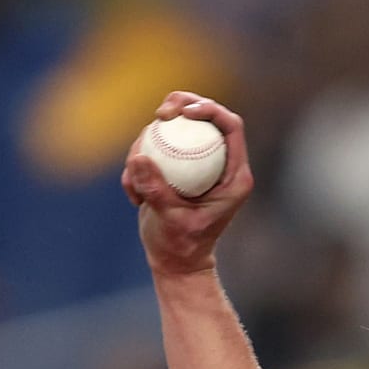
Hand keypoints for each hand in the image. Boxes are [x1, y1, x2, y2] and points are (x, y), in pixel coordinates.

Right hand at [122, 92, 254, 276]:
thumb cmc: (181, 246)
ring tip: (136, 187)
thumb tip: (139, 157)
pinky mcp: (174, 167)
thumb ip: (156, 190)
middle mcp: (218, 163)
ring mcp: (196, 163)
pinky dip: (136, 167)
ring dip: (147, 144)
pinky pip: (153, 149)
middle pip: (203, 116)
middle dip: (180, 106)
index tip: (182, 112)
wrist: (175, 262)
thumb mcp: (169, 220)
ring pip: (174, 129)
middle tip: (159, 114)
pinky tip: (134, 197)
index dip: (209, 109)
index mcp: (234, 174)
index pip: (230, 126)